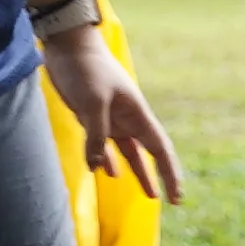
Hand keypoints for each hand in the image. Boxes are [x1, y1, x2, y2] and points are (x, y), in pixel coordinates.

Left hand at [49, 36, 184, 206]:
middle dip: (159, 176)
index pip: (159, 149)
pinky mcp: (91, 118)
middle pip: (148, 154)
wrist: (67, 44)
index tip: (177, 196)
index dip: (170, 173)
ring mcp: (109, 119)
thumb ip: (95, 135)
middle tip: (169, 201)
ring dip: (136, 172)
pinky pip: (103, 146)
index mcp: (136, 113)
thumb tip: (97, 168)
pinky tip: (108, 173)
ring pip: (127, 153)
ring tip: (148, 195)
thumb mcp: (92, 101)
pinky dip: (106, 160)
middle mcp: (127, 119)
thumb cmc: (86, 68)